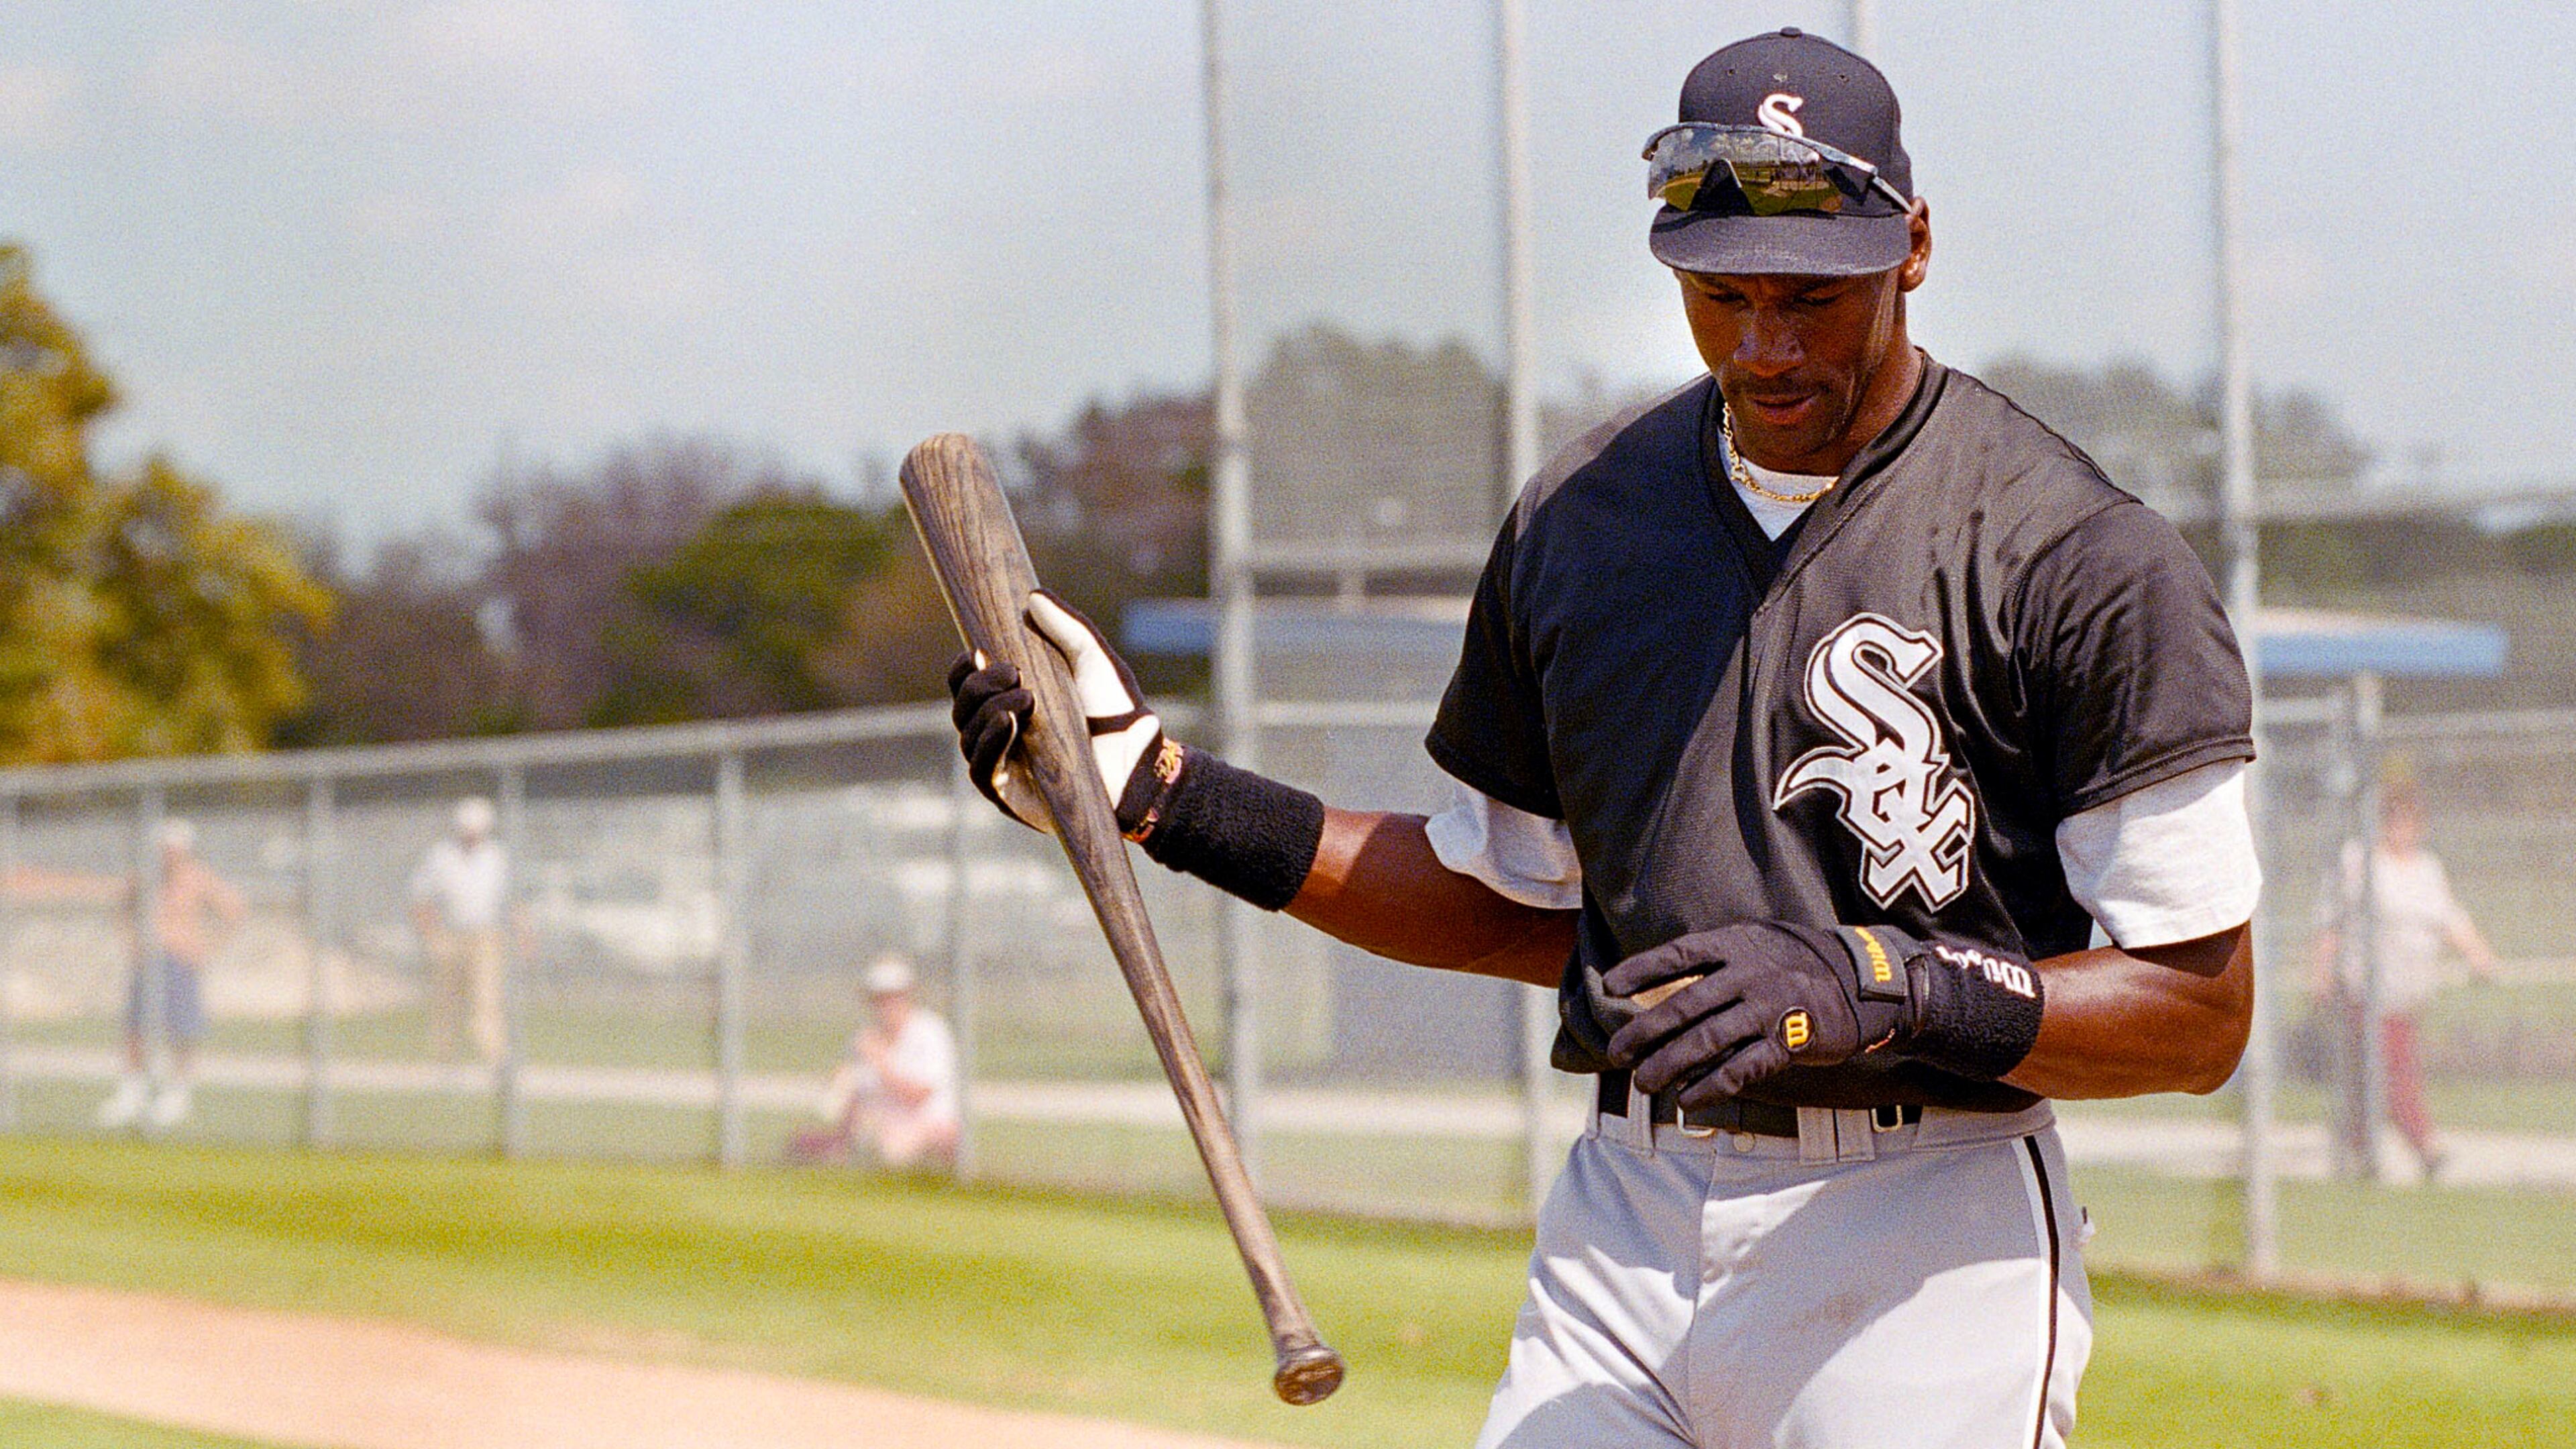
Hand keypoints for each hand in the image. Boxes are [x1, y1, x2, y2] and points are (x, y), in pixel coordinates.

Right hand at [947, 590, 1173, 833]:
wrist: (1141, 764)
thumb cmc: (1118, 714)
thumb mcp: (1094, 662)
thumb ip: (1068, 628)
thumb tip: (1032, 596)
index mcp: (1010, 702)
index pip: (967, 683)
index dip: (964, 667)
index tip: (978, 651)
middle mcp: (999, 734)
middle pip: (962, 706)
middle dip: (979, 685)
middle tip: (1013, 672)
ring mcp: (1002, 766)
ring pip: (967, 735)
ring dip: (988, 711)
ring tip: (1025, 698)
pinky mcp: (1009, 796)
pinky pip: (982, 769)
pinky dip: (990, 742)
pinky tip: (1009, 722)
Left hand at [1604, 922, 1905, 1106]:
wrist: (1864, 982)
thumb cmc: (1799, 963)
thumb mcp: (1759, 943)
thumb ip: (1718, 959)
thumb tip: (1665, 986)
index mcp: (1737, 945)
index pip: (1679, 954)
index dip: (1641, 969)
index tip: (1609, 985)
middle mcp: (1748, 974)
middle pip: (1683, 1005)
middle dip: (1643, 1031)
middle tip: (1616, 1053)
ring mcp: (1767, 1009)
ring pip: (1705, 1041)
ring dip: (1668, 1065)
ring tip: (1643, 1083)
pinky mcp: (1787, 1042)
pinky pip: (1740, 1069)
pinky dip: (1709, 1088)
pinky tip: (1687, 1102)